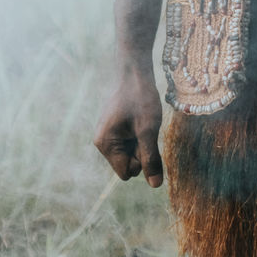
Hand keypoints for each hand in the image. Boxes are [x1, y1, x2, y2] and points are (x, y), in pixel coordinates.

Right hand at [94, 69, 163, 186]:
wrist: (134, 70)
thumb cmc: (141, 98)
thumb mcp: (149, 130)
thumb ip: (151, 159)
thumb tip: (155, 186)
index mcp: (105, 144)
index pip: (126, 172)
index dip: (141, 161)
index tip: (145, 139)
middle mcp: (101, 141)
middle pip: (127, 163)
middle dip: (140, 150)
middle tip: (145, 127)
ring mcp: (106, 133)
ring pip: (130, 152)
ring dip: (140, 141)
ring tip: (142, 120)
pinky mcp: (113, 127)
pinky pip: (128, 141)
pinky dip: (138, 134)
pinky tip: (139, 117)